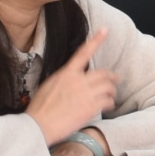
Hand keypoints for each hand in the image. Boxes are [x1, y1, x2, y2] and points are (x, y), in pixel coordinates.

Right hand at [27, 29, 116, 146]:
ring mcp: (85, 93)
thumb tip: (70, 81)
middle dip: (112, 77)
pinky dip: (109, 103)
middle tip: (116, 80)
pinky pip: (107, 101)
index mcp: (66, 73)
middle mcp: (77, 80)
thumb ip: (63, 81)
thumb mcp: (48, 86)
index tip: (105, 30)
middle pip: (103, 73)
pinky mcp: (90, 107)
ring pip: (108, 86)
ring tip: (111, 97)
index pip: (83, 53)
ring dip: (112, 92)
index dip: (96, 40)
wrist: (38, 125)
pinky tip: (107, 106)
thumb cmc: (40, 109)